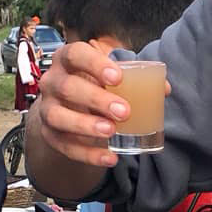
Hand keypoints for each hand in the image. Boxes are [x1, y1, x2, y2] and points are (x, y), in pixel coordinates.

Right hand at [30, 41, 132, 167]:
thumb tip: (164, 89)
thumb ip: (134, 77)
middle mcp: (52, 81)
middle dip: (96, 99)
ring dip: (85, 125)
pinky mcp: (48, 134)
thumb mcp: (109, 75)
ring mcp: (47, 108)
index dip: (94, 64)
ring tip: (111, 132)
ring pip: (58, 117)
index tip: (118, 77)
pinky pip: (64, 146)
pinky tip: (110, 157)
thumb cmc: (92, 83)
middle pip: (67, 87)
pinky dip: (87, 154)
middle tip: (124, 111)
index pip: (75, 54)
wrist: (65, 105)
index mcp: (67, 59)